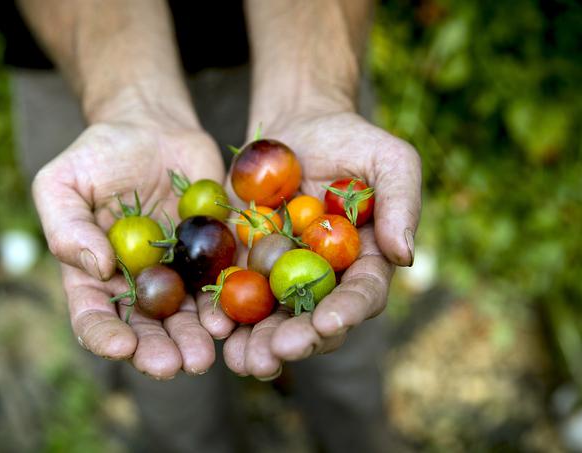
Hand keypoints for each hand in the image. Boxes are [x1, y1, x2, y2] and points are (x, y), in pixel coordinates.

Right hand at [33, 110, 224, 378]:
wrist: (152, 127)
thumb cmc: (99, 153)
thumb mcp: (63, 182)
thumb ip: (66, 226)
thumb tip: (96, 268)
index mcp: (95, 274)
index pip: (95, 316)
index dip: (104, 336)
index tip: (119, 347)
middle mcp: (138, 282)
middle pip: (145, 328)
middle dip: (156, 350)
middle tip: (170, 365)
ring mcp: (178, 271)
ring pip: (185, 316)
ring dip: (193, 339)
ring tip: (202, 355)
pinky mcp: (213, 254)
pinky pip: (220, 283)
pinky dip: (224, 304)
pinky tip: (228, 318)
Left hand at [201, 111, 421, 378]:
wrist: (298, 124)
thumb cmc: (351, 139)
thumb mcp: (389, 160)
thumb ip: (401, 203)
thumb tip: (404, 256)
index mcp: (363, 262)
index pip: (360, 295)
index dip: (346, 313)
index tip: (327, 323)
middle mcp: (324, 278)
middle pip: (314, 320)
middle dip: (296, 340)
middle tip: (274, 354)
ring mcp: (283, 274)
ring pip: (273, 319)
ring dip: (258, 343)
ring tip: (242, 361)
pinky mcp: (246, 262)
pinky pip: (235, 293)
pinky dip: (225, 314)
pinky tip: (214, 329)